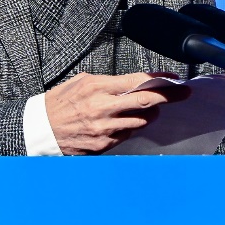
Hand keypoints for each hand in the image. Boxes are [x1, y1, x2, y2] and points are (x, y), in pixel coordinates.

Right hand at [43, 72, 189, 155]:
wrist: (40, 130)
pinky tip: (129, 120)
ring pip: (141, 120)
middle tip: (184, 93)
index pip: (138, 82)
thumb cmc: (59, 103)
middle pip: (147, 102)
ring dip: (151, 113)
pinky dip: (133, 126)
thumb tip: (134, 82)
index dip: (160, 80)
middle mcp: (103, 108)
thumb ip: (109, 82)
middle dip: (169, 97)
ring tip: (153, 108)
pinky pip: (128, 134)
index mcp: (97, 88)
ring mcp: (104, 129)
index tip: (174, 79)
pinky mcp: (103, 145)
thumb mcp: (81, 82)